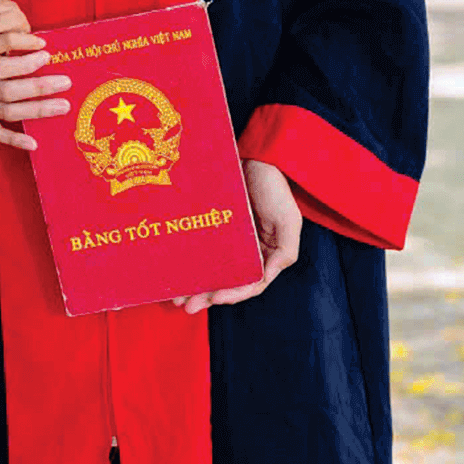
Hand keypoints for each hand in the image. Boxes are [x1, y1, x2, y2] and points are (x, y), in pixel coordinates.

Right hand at [0, 0, 35, 94]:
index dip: (5, 4)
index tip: (5, 16)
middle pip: (9, 4)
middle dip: (18, 17)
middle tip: (21, 30)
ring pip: (15, 18)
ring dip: (25, 29)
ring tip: (28, 39)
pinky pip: (14, 40)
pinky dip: (29, 42)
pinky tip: (36, 46)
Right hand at [0, 44, 73, 150]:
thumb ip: (4, 36)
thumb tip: (38, 38)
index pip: (1, 66)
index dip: (26, 63)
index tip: (47, 54)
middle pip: (8, 91)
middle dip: (41, 87)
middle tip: (66, 82)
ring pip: (7, 111)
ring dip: (38, 110)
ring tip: (63, 105)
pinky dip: (14, 140)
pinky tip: (34, 143)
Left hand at [174, 160, 302, 314]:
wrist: (256, 157)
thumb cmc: (275, 187)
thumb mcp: (288, 220)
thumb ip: (285, 252)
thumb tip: (266, 277)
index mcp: (267, 255)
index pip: (249, 284)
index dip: (232, 294)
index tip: (213, 298)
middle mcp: (247, 252)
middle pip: (226, 282)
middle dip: (206, 296)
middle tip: (185, 306)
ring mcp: (230, 241)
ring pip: (211, 270)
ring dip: (195, 285)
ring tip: (175, 297)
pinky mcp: (214, 229)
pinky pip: (201, 250)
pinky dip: (190, 263)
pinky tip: (176, 271)